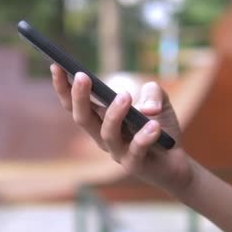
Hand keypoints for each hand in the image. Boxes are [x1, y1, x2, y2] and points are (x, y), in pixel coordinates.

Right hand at [50, 64, 193, 195]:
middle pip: (83, 118)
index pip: (75, 104)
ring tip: (125, 96)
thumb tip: (146, 108)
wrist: (175, 162)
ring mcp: (117, 152)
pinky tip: (154, 125)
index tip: (56, 66)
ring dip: (114, 114)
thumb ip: (152, 92)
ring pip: (107, 133)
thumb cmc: (160, 128)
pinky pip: (136, 150)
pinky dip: (144, 136)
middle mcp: (103, 137)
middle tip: (83, 77)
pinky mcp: (135, 165)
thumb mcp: (158, 101)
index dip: (63, 87)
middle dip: (80, 97)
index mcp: (100, 120)